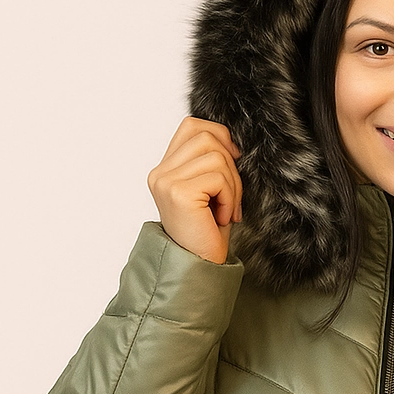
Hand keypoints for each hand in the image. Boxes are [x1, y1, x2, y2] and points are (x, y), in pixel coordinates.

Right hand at [147, 116, 243, 264]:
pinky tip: (222, 218)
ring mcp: (166, 181)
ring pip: (216, 156)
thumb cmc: (207, 233)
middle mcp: (160, 173)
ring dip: (232, 186)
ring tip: (226, 210)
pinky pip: (218, 177)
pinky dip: (230, 198)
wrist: (199, 267)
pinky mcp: (179, 192)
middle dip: (230, 166)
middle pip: (207, 137)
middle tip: (231, 197)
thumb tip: (230, 142)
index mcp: (165, 169)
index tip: (233, 161)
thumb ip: (210, 163)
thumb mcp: (209, 191)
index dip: (218, 136)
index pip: (192, 126)